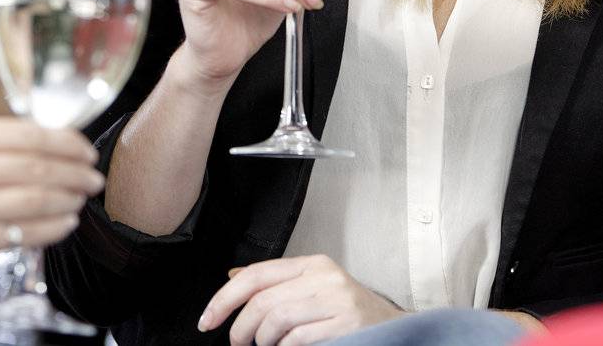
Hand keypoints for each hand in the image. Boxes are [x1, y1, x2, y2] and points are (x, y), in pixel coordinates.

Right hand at [0, 117, 103, 297]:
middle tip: (94, 178)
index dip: (66, 142)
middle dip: (76, 172)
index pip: (27, 133)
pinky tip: (64, 224)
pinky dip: (53, 228)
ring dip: (70, 199)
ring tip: (83, 200)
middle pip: (38, 165)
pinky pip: (24, 232)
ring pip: (37, 199)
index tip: (85, 149)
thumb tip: (41, 146)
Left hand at [198, 255, 401, 344]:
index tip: (207, 320)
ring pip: (276, 320)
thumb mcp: (313, 290)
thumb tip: (232, 279)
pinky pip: (297, 338)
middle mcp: (324, 276)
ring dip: (262, 341)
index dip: (224, 298)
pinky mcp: (346, 323)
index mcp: (312, 264)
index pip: (256, 275)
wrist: (395, 331)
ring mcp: (336, 299)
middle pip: (262, 300)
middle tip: (236, 343)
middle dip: (239, 327)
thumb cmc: (349, 315)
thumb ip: (278, 285)